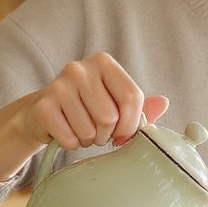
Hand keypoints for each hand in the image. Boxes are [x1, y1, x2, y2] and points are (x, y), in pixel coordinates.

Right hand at [0, 52, 168, 181]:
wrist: (43, 113)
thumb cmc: (87, 108)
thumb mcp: (115, 102)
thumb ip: (140, 106)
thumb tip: (164, 103)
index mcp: (104, 62)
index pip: (132, 97)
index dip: (132, 123)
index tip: (125, 133)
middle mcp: (79, 68)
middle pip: (110, 117)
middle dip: (107, 134)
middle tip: (98, 130)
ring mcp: (58, 86)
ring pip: (90, 130)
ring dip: (89, 139)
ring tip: (81, 129)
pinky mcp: (43, 107)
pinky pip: (70, 139)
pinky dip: (72, 144)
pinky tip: (66, 132)